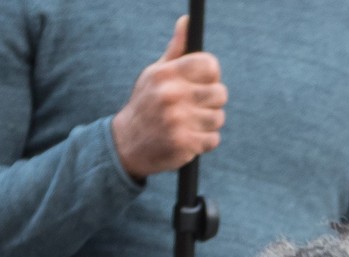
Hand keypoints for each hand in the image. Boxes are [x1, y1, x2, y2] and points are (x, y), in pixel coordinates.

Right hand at [111, 16, 225, 179]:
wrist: (128, 143)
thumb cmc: (147, 103)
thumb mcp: (156, 73)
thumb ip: (176, 50)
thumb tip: (187, 21)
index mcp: (166, 74)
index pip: (210, 65)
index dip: (211, 75)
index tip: (203, 82)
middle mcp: (172, 94)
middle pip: (220, 93)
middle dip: (212, 101)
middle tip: (195, 106)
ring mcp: (178, 120)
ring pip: (219, 117)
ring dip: (208, 123)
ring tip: (188, 123)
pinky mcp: (184, 143)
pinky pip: (214, 139)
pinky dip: (204, 141)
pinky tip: (188, 138)